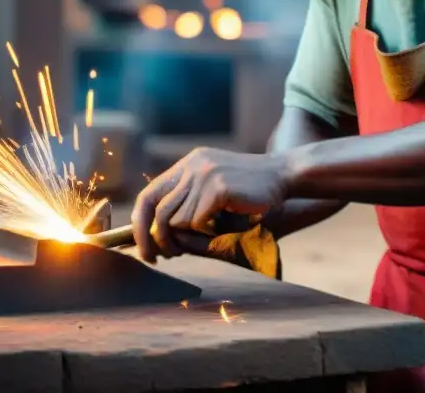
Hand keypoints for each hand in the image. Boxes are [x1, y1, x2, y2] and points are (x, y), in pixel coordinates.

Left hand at [132, 147, 290, 263]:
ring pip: (176, 219)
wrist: (285, 177)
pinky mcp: (217, 186)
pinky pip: (196, 221)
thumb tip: (157, 242)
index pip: (148, 195)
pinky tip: (225, 225)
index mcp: (188, 165)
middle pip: (154, 208)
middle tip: (164, 258)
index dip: (139, 224)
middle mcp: (192, 165)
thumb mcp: (214, 201)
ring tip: (210, 236)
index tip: (144, 250)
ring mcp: (204, 172)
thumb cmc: (250, 196)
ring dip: (189, 236)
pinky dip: (207, 232)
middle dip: (154, 239)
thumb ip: (187, 213)